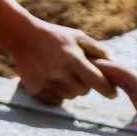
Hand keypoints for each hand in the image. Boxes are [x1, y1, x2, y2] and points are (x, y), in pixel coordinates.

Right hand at [9, 21, 136, 106]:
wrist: (24, 37)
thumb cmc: (55, 36)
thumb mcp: (77, 36)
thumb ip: (96, 49)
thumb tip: (112, 63)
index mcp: (73, 58)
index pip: (95, 80)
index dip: (106, 89)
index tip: (113, 94)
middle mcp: (60, 73)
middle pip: (82, 91)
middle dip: (85, 86)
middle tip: (80, 76)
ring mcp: (46, 83)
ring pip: (68, 97)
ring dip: (71, 89)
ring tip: (64, 76)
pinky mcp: (35, 90)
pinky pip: (54, 100)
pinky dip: (58, 94)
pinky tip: (53, 80)